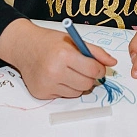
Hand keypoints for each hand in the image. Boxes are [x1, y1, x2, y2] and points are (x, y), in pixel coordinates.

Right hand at [0, 18, 115, 100]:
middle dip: (89, 77)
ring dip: (78, 84)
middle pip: (87, 84)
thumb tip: (112, 63)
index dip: (99, 68)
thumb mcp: (73, 40)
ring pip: (77, 92)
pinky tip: (57, 77)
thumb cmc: (49, 42)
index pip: (93, 70)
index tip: (97, 66)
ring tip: (68, 71)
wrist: (24, 47)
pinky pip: (64, 96)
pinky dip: (65, 88)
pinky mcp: (41, 93)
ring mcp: (47, 84)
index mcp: (63, 55)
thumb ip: (95, 52)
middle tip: (82, 69)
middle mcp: (54, 71)